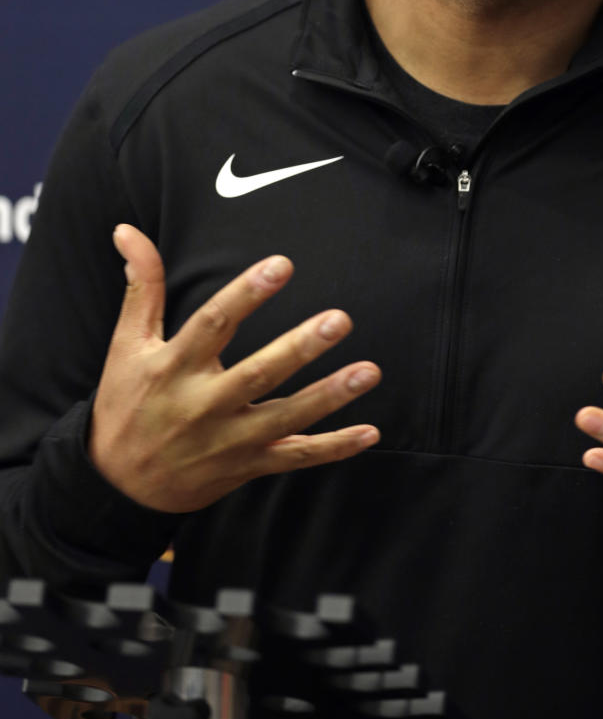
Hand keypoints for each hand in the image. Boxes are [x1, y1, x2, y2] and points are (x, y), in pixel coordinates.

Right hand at [88, 225, 380, 512]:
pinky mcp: (246, 467)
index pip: (213, 324)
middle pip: (258, 374)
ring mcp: (227, 440)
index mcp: (174, 367)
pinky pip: (294, 458)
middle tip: (340, 320)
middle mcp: (202, 405)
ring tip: (369, 371)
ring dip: (329, 396)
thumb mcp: (126, 345)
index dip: (246, 294)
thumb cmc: (126, 405)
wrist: (116, 488)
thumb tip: (128, 230)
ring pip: (285, 418)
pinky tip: (369, 432)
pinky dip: (333, 448)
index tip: (281, 265)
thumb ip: (142, 287)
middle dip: (300, 348)